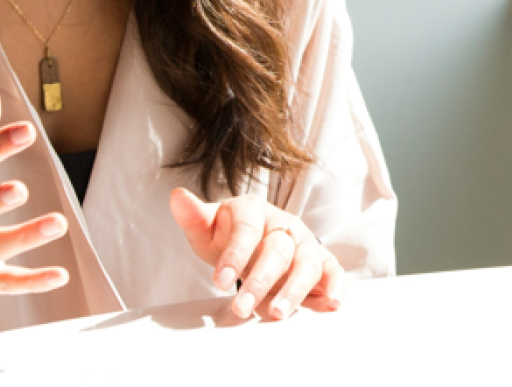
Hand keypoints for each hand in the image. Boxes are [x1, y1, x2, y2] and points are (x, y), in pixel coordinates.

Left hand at [169, 188, 346, 322]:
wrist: (254, 238)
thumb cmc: (229, 235)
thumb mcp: (207, 227)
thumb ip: (193, 216)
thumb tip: (177, 197)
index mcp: (254, 211)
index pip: (247, 230)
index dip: (235, 255)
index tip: (219, 281)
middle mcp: (284, 224)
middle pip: (277, 251)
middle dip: (259, 282)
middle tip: (241, 308)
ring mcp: (304, 243)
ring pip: (306, 264)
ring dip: (294, 290)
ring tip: (276, 314)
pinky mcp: (321, 261)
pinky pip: (332, 271)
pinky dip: (334, 287)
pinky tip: (330, 304)